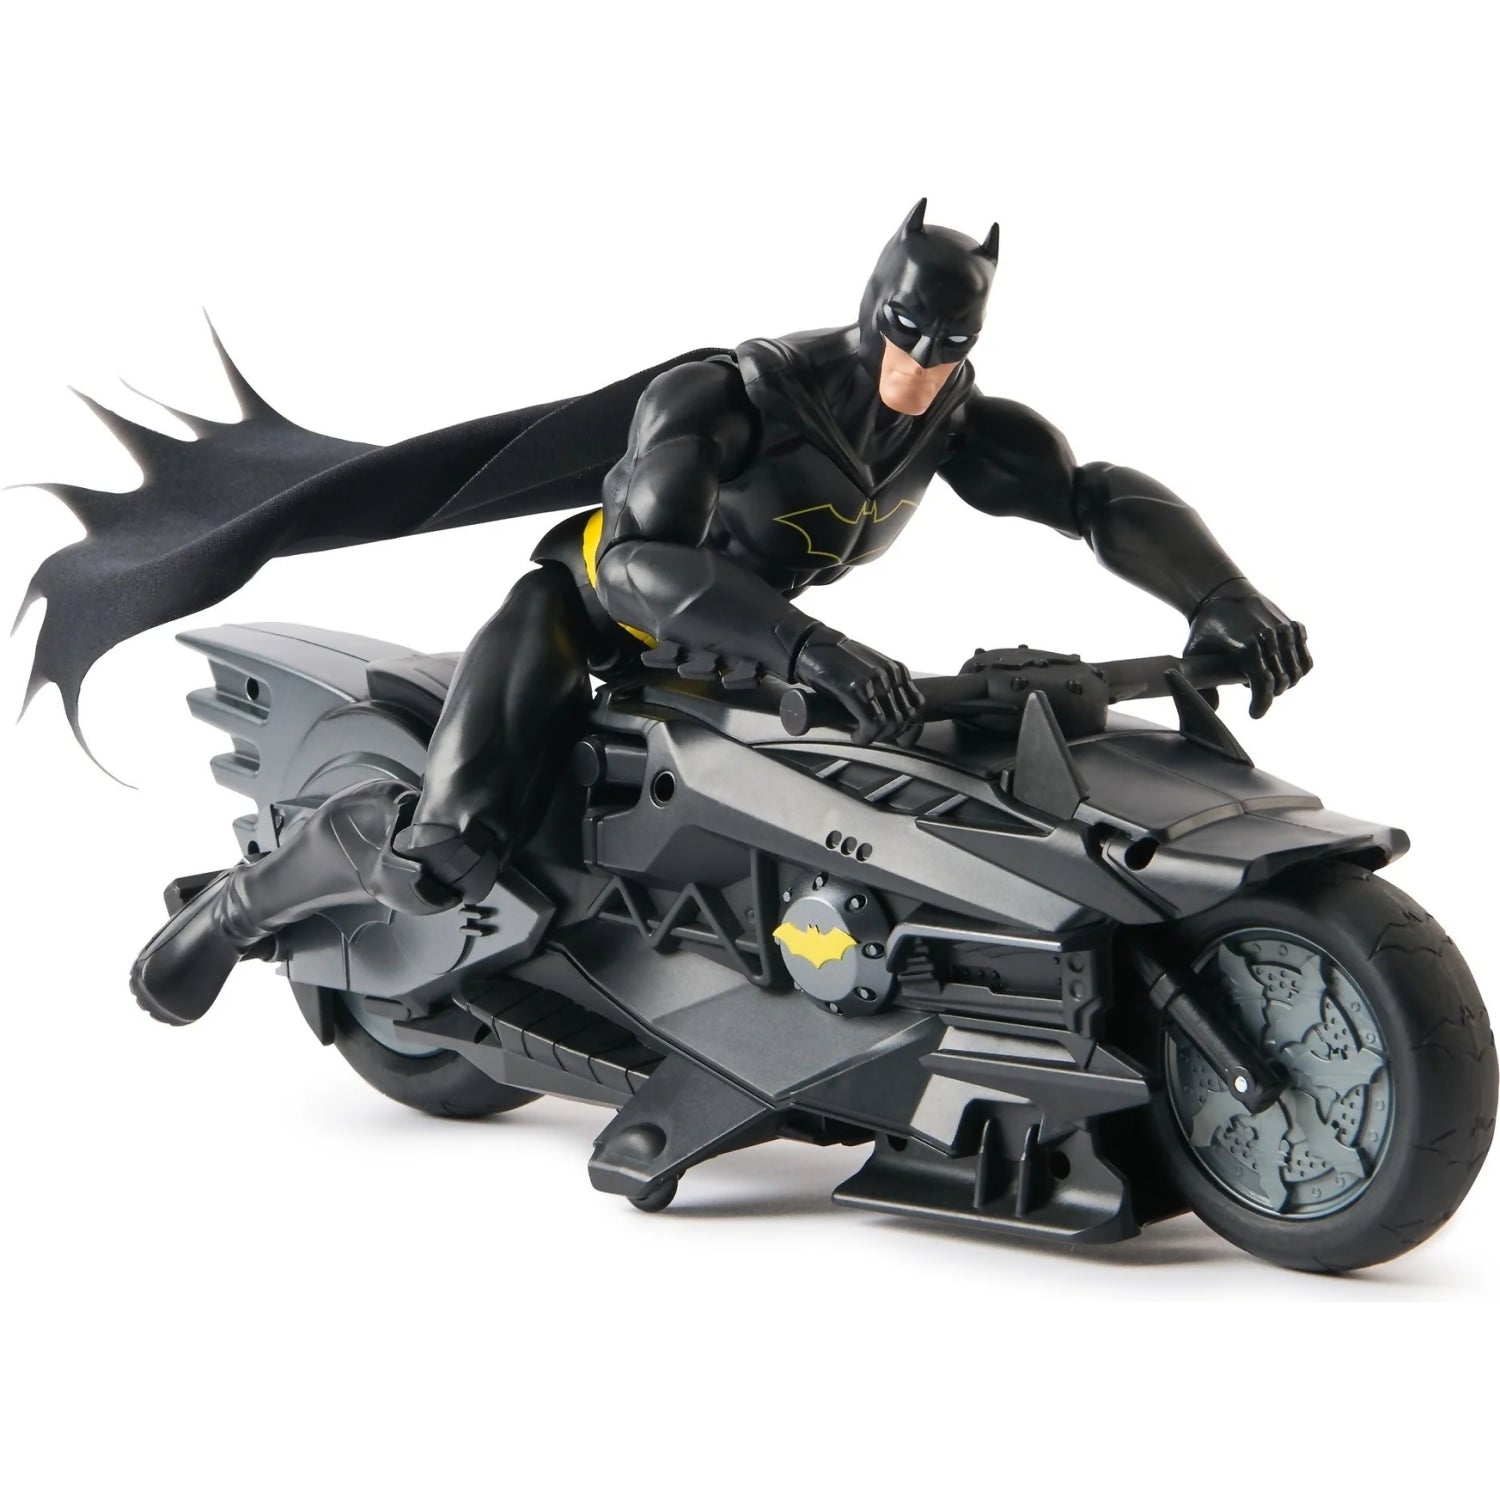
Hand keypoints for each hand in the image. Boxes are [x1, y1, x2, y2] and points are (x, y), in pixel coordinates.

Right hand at [792, 626, 923, 744]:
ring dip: (877, 736)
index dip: (911, 728)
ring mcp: (873, 681)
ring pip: (890, 722)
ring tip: (864, 736)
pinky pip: (871, 723)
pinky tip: (856, 736)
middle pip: (904, 717)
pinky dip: (865, 736)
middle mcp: (889, 674)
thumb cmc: (838, 661)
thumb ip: (884, 684)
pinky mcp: (855, 689)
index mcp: (896, 670)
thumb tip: (892, 711)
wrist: (811, 646)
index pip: (916, 704)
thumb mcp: (869, 670)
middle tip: (875, 737)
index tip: (901, 740)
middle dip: (892, 734)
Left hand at [1185, 582, 1312, 717]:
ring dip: (1287, 681)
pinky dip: (1298, 665)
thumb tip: (1213, 710)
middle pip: (1283, 681)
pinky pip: (1305, 655)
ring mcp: (1284, 630)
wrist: (1222, 592)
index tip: (1255, 714)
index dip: (1262, 704)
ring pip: (1299, 670)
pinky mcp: (1292, 625)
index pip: (1264, 685)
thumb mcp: (1193, 653)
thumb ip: (1201, 684)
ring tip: (1270, 681)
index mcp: (1246, 648)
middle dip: (1272, 694)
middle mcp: (1269, 639)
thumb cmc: (1204, 627)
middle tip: (1259, 695)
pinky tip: (1282, 665)